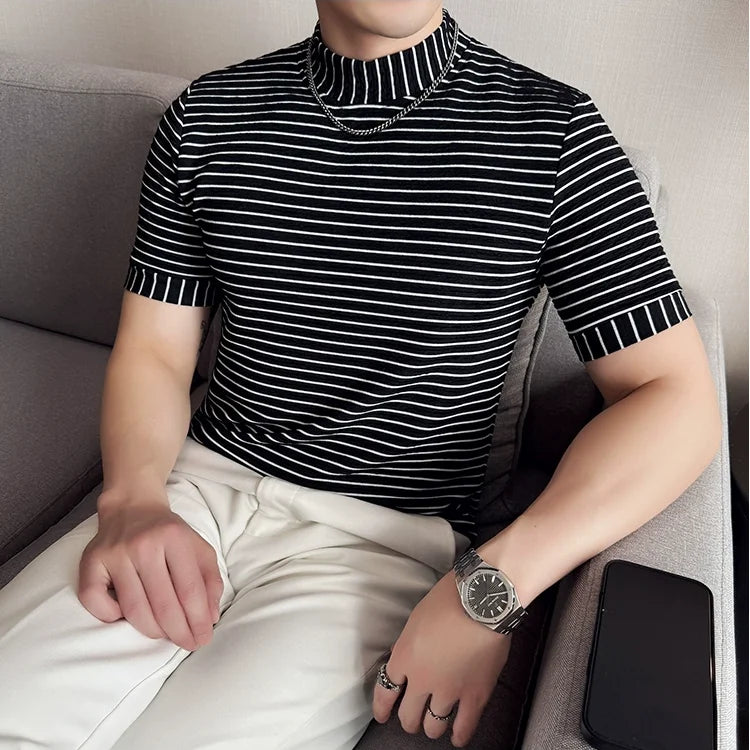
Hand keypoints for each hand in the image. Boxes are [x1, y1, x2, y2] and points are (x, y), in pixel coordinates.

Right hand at [77, 491, 224, 650]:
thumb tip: (210, 618)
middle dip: (178, 632)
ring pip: (134, 608)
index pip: (189, 589)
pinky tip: (126, 615)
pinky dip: (111, 616)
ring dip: (152, 630)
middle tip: (188, 644)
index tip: (204, 639)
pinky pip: (96, 602)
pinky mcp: (90, 561)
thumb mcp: (198, 548)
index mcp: (174, 538)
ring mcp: (115, 553)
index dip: (198, 620)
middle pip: (162, 604)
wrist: (132, 507)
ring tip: (165, 635)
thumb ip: (210, 580)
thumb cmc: (169, 534)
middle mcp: (143, 545)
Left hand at [372, 570, 511, 746]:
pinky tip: (457, 737)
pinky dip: (459, 735)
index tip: (381, 715)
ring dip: (431, 727)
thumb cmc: (448, 599)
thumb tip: (410, 656)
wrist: (480, 601)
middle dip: (408, 719)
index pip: (385, 691)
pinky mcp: (475, 696)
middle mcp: (421, 680)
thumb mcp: (416, 618)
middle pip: (408, 715)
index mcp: (404, 657)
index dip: (381, 707)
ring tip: (434, 725)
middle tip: (412, 718)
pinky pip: (464, 726)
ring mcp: (448, 691)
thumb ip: (410, 644)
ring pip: (433, 725)